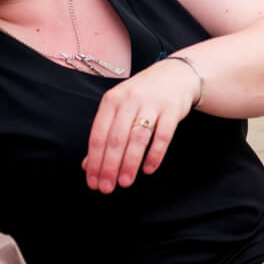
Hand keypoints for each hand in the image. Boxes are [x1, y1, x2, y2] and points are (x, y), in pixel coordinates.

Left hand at [84, 57, 198, 192]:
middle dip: (110, 166)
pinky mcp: (172, 109)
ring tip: (125, 182)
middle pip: (116, 139)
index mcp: (111, 100)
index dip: (94, 161)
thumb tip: (87, 166)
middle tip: (107, 188)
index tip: (93, 182)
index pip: (98, 135)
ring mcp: (152, 103)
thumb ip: (104, 135)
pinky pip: (163, 135)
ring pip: (137, 138)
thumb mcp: (119, 109)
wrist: (175, 74)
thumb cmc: (142, 96)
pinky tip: (148, 169)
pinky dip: (155, 154)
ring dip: (130, 163)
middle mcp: (129, 100)